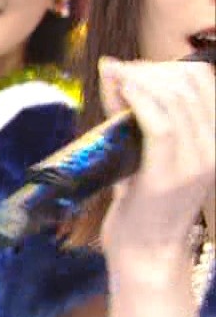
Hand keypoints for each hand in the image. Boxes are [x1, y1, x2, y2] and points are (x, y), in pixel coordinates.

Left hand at [98, 57, 215, 274]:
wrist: (146, 251)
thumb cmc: (141, 201)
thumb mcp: (140, 146)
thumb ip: (129, 110)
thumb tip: (111, 65)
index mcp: (214, 139)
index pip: (204, 81)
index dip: (168, 65)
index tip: (135, 69)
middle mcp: (213, 148)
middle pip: (189, 84)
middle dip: (150, 69)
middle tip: (120, 73)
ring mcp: (196, 162)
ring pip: (175, 100)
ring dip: (140, 80)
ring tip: (116, 78)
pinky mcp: (170, 176)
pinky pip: (160, 126)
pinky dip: (138, 100)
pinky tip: (121, 89)